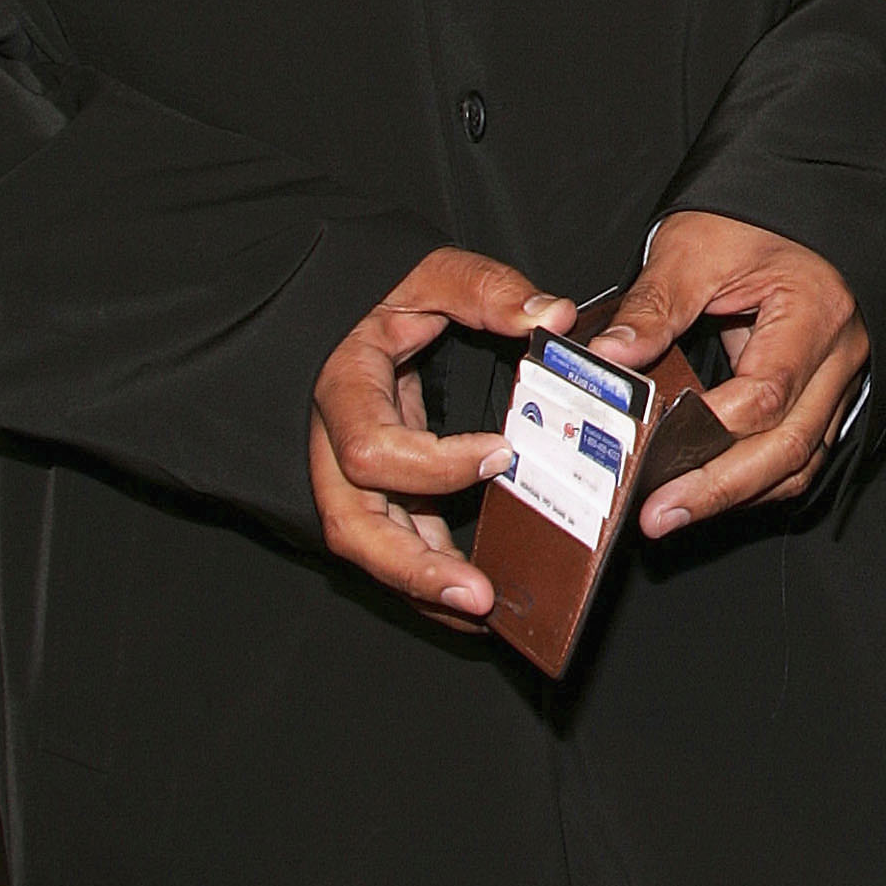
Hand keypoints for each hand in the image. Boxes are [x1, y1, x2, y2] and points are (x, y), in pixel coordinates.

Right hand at [309, 249, 573, 627]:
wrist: (349, 309)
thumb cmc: (388, 291)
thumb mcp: (431, 272)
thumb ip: (488, 291)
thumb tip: (550, 318)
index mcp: (344, 390)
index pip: (372, 449)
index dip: (433, 464)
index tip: (500, 453)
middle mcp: (335, 444)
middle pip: (354, 528)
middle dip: (415, 570)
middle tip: (480, 596)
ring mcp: (350, 475)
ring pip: (372, 550)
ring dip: (426, 589)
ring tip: (487, 613)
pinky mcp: (377, 490)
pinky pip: (396, 543)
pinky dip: (431, 577)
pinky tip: (476, 599)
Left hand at [589, 210, 869, 537]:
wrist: (801, 198)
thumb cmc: (756, 213)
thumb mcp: (695, 247)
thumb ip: (653, 307)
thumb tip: (607, 358)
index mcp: (815, 310)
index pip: (766, 393)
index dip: (708, 433)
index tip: (653, 459)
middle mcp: (841, 353)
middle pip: (791, 445)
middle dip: (722, 489)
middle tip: (660, 515)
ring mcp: (842, 376)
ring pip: (802, 459)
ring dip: (740, 493)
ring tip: (676, 512)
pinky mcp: (828, 388)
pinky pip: (802, 448)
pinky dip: (758, 476)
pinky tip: (710, 488)